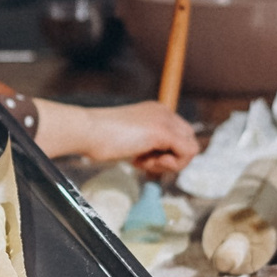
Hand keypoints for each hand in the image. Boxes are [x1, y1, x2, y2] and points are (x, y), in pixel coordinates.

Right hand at [39, 99, 201, 176]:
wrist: (86, 131)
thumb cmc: (99, 139)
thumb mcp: (130, 140)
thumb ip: (148, 146)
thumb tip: (163, 161)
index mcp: (156, 111)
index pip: (179, 135)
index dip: (167, 154)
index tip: (143, 159)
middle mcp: (164, 112)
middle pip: (188, 142)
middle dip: (172, 160)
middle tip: (146, 164)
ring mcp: (165, 120)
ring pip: (190, 149)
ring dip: (170, 164)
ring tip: (143, 162)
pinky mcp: (163, 131)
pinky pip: (187, 153)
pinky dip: (171, 165)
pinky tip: (146, 162)